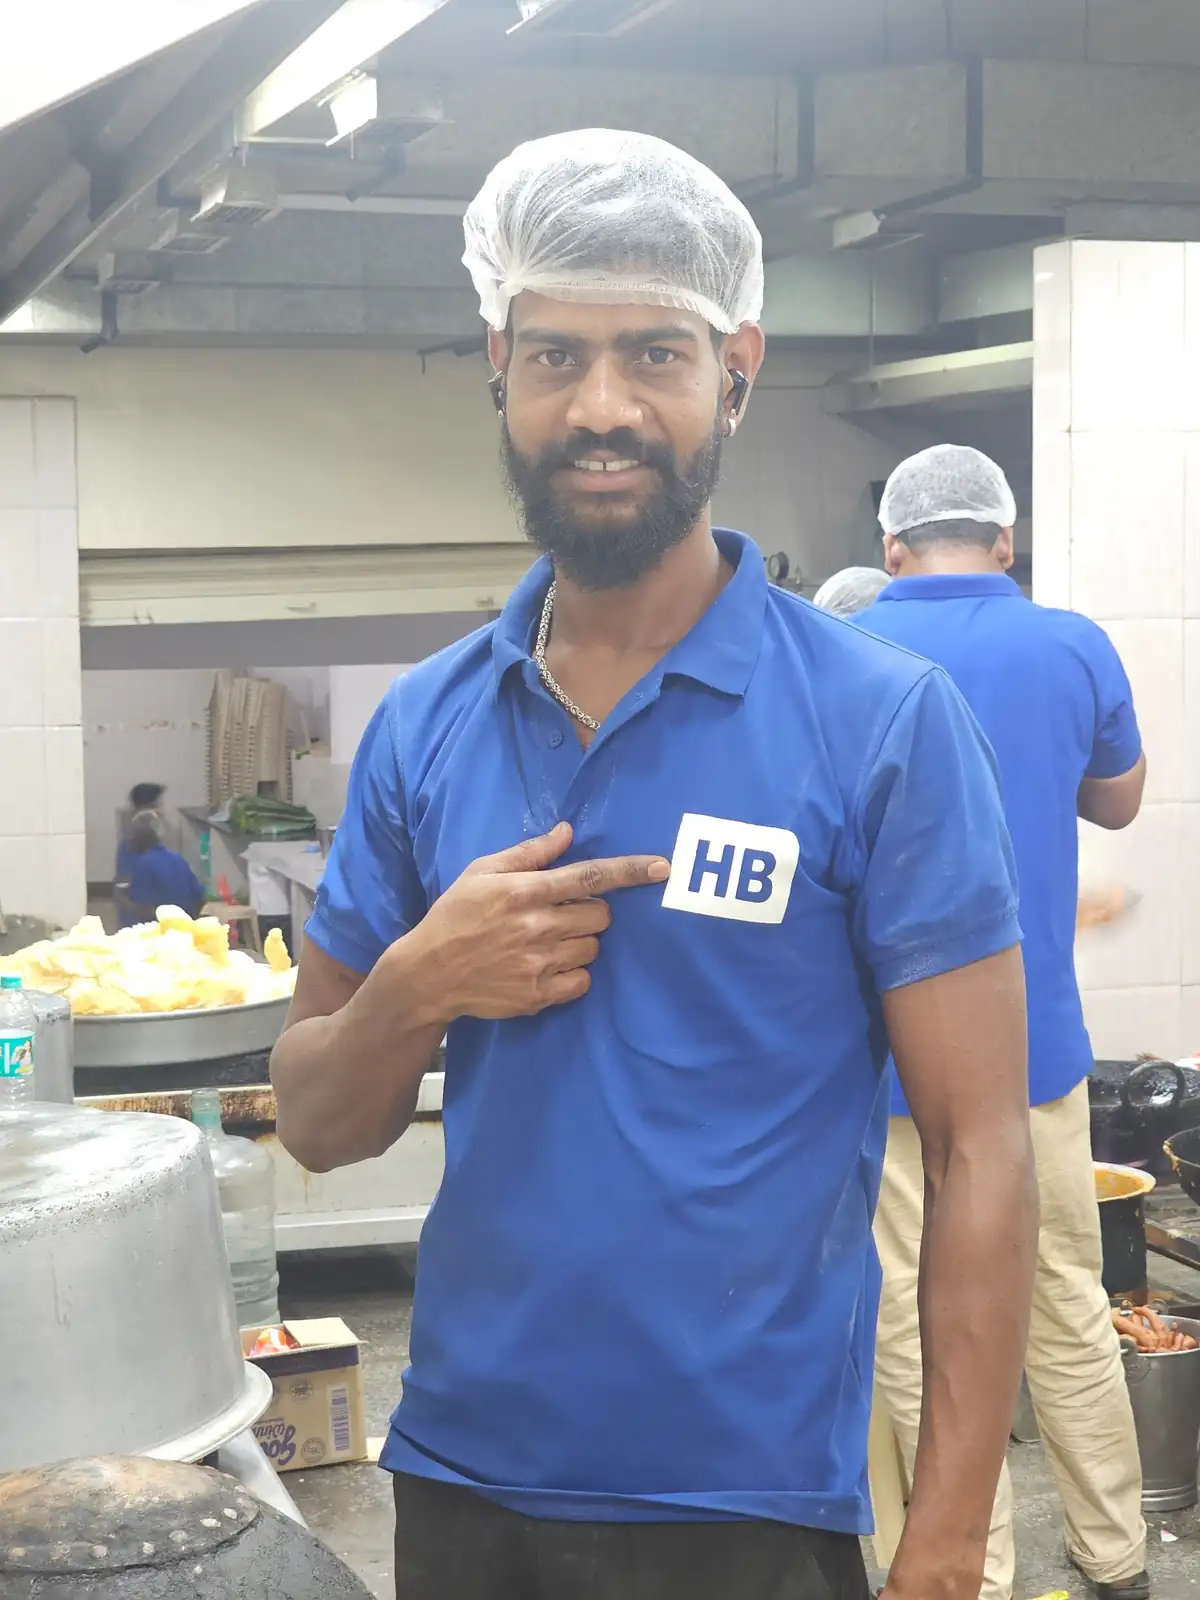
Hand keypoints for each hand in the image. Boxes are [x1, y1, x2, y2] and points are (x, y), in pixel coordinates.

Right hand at [398, 822, 668, 1023]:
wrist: (428, 974)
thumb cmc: (455, 915)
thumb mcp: (482, 872)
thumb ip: (529, 853)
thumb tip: (568, 832)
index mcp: (524, 891)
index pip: (590, 877)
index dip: (631, 872)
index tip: (661, 868)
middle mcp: (536, 926)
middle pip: (601, 915)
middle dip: (591, 911)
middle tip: (563, 913)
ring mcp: (539, 964)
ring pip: (593, 947)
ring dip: (581, 940)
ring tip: (548, 940)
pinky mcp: (538, 995)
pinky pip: (582, 980)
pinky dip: (573, 972)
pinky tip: (548, 965)